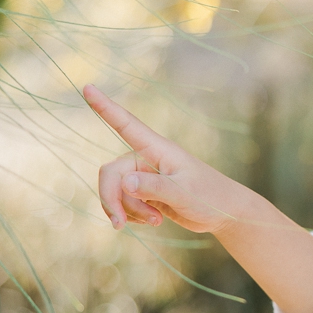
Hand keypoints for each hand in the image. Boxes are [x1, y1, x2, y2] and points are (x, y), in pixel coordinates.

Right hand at [84, 84, 249, 233]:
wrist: (225, 214)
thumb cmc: (211, 197)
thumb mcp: (185, 193)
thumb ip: (156, 188)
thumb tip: (125, 182)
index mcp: (158, 149)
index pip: (126, 124)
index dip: (105, 107)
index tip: (87, 87)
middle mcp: (146, 158)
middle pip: (110, 174)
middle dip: (112, 200)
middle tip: (119, 225)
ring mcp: (143, 176)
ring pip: (116, 192)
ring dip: (129, 211)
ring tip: (156, 221)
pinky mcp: (144, 192)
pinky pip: (123, 204)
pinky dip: (132, 216)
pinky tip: (154, 220)